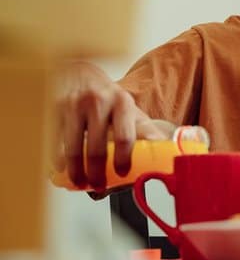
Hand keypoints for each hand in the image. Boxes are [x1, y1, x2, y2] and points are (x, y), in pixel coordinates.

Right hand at [56, 61, 170, 190]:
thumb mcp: (130, 110)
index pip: (126, 136)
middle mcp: (99, 102)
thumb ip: (146, 131)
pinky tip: (61, 168)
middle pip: (97, 148)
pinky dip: (56, 159)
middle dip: (97, 173)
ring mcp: (74, 105)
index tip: (122, 174)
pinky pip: (54, 142)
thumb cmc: (107, 98)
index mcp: (123, 103)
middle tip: (99, 186)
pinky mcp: (53, 109)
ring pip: (74, 148)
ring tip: (80, 182)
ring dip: (76, 171)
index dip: (123, 159)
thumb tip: (166, 154)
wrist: (79, 73)